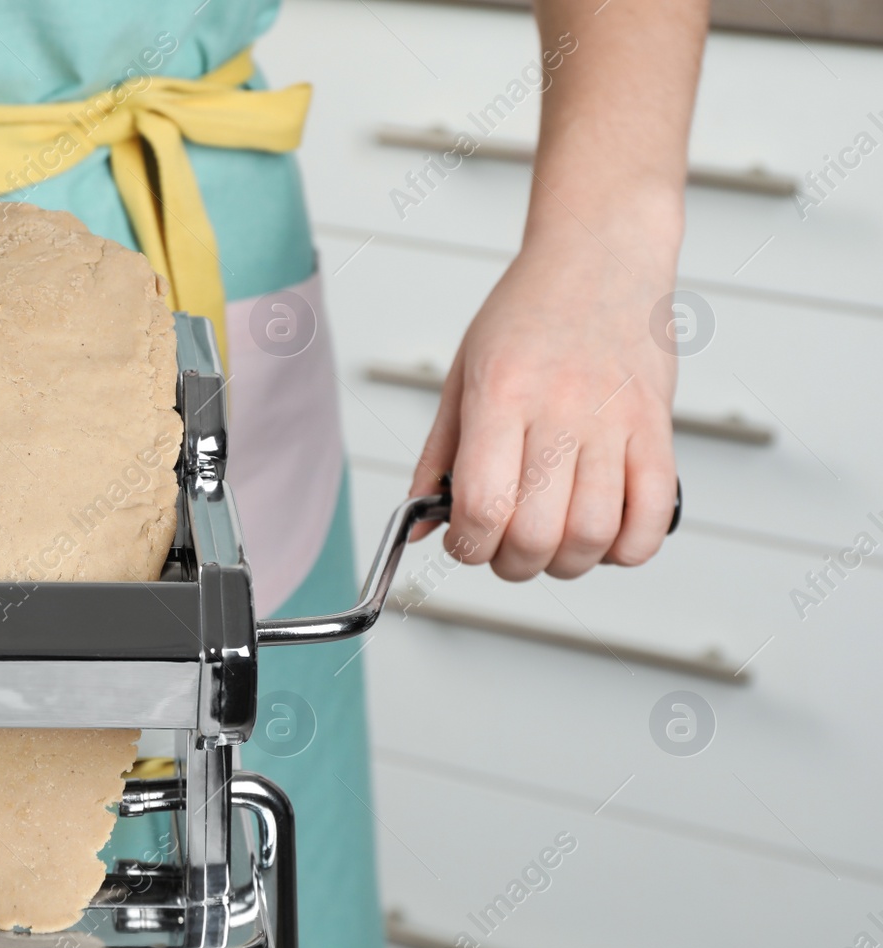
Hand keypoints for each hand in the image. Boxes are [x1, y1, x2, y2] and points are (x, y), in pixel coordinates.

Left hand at [408, 230, 678, 580]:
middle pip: (538, 534)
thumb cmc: (528, 311)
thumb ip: (440, 455)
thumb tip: (421, 526)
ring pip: (594, 534)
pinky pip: (653, 514)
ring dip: (567, 562)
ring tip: (552, 544)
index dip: (469, 545)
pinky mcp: (658, 425)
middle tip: (506, 549)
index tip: (466, 542)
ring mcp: (615, 420)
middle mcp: (560, 409)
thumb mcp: (463, 374)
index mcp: (501, 395)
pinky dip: (627, 547)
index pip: (483, 504)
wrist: (600, 252)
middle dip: (512, 563)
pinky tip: (603, 534)